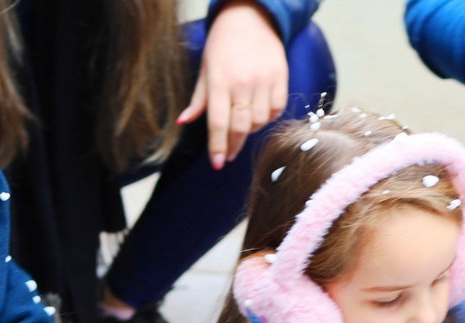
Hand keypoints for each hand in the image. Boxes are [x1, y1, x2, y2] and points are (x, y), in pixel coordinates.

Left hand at [178, 0, 288, 168]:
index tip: (217, 163)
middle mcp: (243, 82)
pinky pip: (277, 109)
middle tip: (229, 155)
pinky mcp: (281, 76)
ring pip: (260, 121)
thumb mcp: (205, 70)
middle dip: (233, 146)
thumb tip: (183, 122)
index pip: (217, 123)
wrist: (250, 17)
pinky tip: (259, 114)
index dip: (217, 147)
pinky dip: (268, 118)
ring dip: (250, 131)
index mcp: (220, 81)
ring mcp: (264, 79)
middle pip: (240, 127)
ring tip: (243, 127)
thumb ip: (198, 100)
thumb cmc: (223, 44)